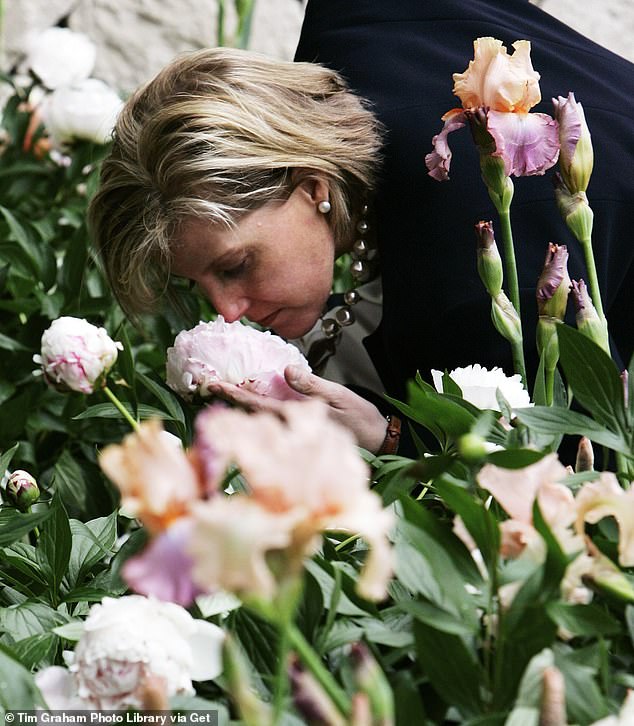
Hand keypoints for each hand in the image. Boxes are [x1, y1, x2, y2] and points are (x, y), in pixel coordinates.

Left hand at [207, 365, 387, 452]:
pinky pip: (274, 412)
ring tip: (222, 387)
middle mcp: (289, 423)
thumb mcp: (339, 397)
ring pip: (260, 413)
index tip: (213, 385)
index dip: (234, 394)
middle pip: (251, 411)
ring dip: (240, 401)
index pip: (257, 404)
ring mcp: (294, 425)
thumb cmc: (360, 419)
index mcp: (295, 416)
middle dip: (229, 398)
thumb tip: (285, 370)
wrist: (378, 439)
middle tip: (207, 384)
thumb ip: (312, 384)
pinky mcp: (301, 422)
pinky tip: (251, 392)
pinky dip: (258, 402)